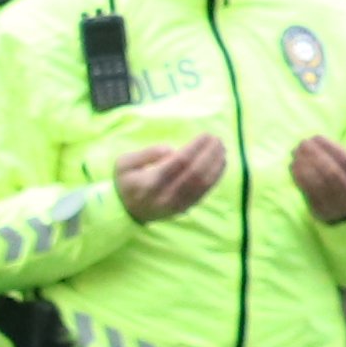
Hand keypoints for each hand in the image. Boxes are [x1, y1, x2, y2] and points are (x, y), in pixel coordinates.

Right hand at [111, 132, 229, 223]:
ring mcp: (178, 204)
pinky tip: (220, 163)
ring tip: (222, 148)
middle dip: (209, 154)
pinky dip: (216, 176)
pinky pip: (205, 191)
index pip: (179, 162)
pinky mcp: (186, 208)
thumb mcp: (124, 163)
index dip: (195, 147)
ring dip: (216, 164)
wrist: (127, 212)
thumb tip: (170, 149)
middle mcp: (166, 195)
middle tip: (217, 139)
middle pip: (195, 173)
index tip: (205, 135)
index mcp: (150, 182)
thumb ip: (146, 154)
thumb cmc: (126, 182)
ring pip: (203, 183)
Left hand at [289, 134, 345, 224]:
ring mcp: (336, 204)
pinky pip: (307, 192)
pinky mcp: (320, 209)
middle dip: (315, 154)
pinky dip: (298, 175)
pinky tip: (294, 163)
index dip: (331, 147)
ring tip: (296, 150)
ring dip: (304, 163)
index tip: (316, 137)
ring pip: (318, 182)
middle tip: (303, 142)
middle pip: (332, 172)